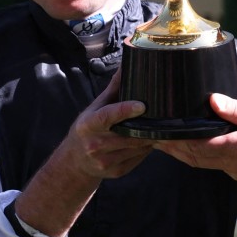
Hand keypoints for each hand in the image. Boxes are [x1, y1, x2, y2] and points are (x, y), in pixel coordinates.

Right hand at [15, 72, 153, 236]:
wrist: (75, 161)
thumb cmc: (88, 128)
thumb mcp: (95, 107)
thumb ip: (114, 88)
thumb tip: (127, 63)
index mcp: (88, 125)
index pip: (108, 117)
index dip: (125, 110)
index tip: (142, 105)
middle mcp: (94, 145)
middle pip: (128, 134)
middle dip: (145, 126)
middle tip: (160, 115)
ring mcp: (104, 161)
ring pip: (137, 147)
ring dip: (149, 137)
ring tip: (156, 127)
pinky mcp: (115, 172)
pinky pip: (138, 159)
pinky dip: (145, 149)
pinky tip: (147, 141)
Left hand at [158, 93, 236, 196]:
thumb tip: (212, 100)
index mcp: (235, 148)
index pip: (195, 146)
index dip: (174, 141)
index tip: (158, 133)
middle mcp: (232, 164)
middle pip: (193, 158)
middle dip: (172, 149)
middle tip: (154, 138)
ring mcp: (236, 172)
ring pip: (202, 164)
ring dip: (184, 154)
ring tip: (168, 142)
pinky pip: (215, 166)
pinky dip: (200, 157)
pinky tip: (197, 147)